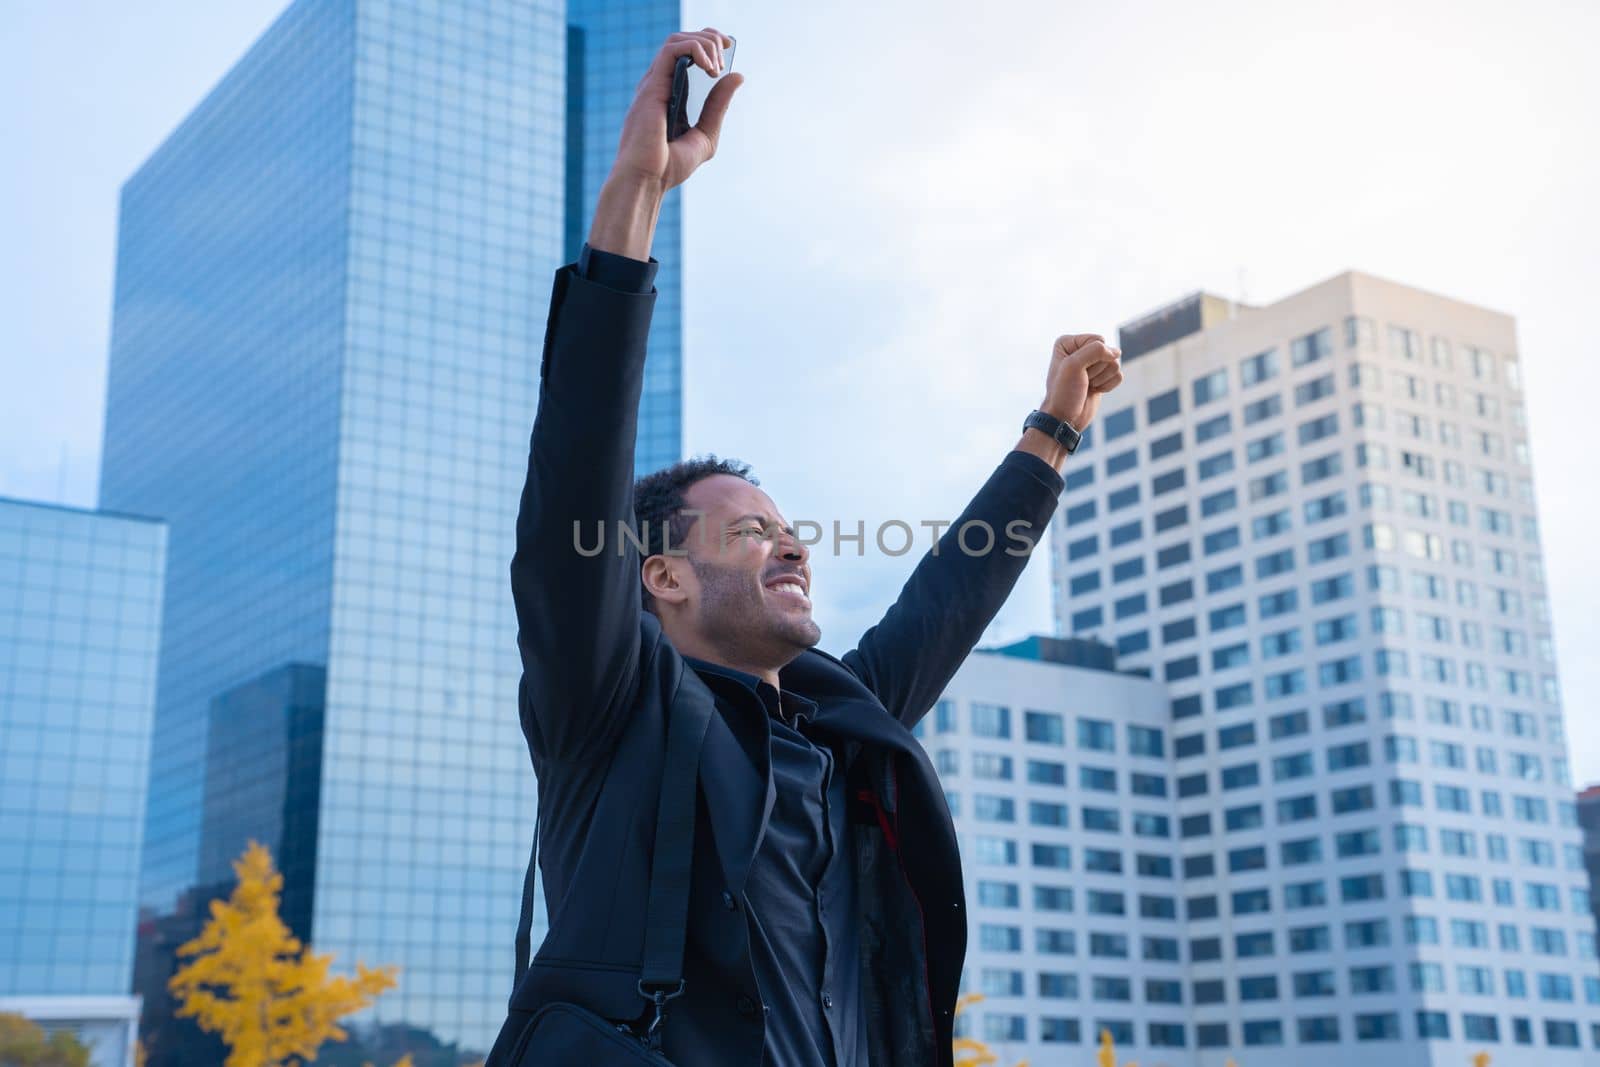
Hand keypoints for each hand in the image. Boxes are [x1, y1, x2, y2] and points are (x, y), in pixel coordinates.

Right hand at [611, 29, 743, 193]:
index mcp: (670, 95)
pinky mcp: (652, 85)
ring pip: (677, 40)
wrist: (647, 180)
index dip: (709, 44)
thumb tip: (737, 76)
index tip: (729, 48)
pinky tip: (709, 67)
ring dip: (704, 43)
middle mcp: (660, 85)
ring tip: (718, 65)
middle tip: (727, 51)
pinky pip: (672, 50)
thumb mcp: (705, 133)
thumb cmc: (669, 166)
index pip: (687, 55)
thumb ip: (718, 105)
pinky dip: (694, 49)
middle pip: (683, 42)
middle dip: (710, 39)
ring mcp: (654, 84)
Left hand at [1040, 333, 1123, 428]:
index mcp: (1068, 343)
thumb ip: (1096, 350)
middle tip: (1081, 380)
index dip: (1092, 357)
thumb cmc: (1063, 392)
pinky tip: (1094, 390)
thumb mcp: (1074, 365)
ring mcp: (1093, 364)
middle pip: (1108, 352)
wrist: (1065, 418)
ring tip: (1087, 385)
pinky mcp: (1103, 377)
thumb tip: (1117, 352)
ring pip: (1115, 363)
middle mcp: (1081, 350)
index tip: (1076, 372)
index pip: (1098, 340)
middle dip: (1097, 369)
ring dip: (1102, 378)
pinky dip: (1108, 385)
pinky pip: (1118, 375)